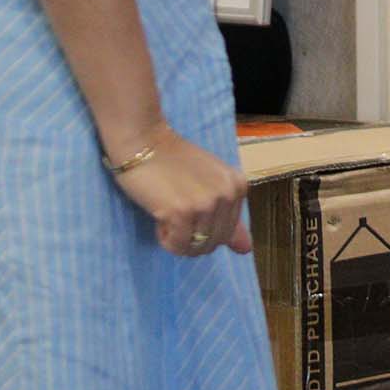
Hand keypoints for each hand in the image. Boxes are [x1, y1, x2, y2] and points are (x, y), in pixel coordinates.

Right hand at [106, 128, 254, 257]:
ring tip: (166, 212)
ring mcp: (206, 204)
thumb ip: (228, 216)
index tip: (188, 206)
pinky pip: (177, 245)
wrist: (143, 139)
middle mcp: (227, 194)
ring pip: (195, 247)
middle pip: (213, 242)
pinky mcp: (182, 212)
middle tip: (174, 212)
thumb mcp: (209, 183)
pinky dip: (165, 239)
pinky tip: (159, 217)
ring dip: (177, 238)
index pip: (227, 232)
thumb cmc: (173, 160)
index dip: (204, 228)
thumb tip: (246, 250)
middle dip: (192, 238)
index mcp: (238, 186)